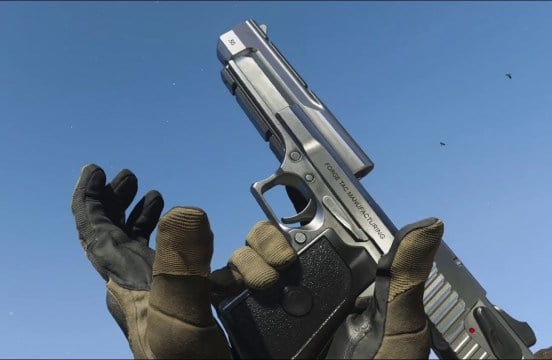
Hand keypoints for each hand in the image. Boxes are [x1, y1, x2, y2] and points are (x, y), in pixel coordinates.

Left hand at [71, 164, 229, 358]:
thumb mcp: (181, 312)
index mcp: (123, 282)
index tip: (94, 170)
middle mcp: (131, 287)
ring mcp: (150, 298)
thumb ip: (182, 263)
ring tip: (153, 198)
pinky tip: (181, 242)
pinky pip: (157, 264)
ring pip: (132, 249)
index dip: (90, 198)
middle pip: (109, 236)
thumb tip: (184, 211)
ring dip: (139, 220)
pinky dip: (165, 242)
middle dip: (116, 202)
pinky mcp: (172, 308)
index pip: (92, 232)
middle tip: (128, 178)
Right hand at [210, 212, 441, 358]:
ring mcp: (271, 314)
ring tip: (262, 284)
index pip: (306, 241)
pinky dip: (220, 287)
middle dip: (264, 243)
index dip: (291, 231)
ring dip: (244, 264)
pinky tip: (226, 290)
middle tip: (282, 265)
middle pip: (266, 248)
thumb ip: (404, 280)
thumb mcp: (397, 330)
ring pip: (242, 268)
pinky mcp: (248, 331)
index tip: (289, 246)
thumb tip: (430, 225)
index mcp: (336, 288)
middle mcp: (299, 296)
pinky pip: (225, 300)